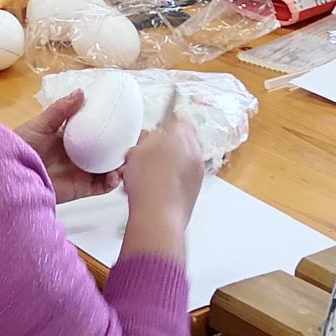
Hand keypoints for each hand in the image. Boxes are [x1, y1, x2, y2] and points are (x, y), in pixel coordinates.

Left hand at [18, 87, 123, 203]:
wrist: (11, 176)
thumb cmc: (22, 147)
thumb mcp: (40, 125)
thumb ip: (60, 110)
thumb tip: (81, 92)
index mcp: (74, 138)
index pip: (99, 131)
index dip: (115, 127)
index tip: (131, 120)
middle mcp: (82, 155)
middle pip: (109, 150)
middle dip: (126, 146)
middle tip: (139, 140)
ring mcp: (83, 172)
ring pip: (110, 169)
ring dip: (123, 164)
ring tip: (130, 158)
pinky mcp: (81, 189)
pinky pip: (102, 187)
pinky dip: (112, 182)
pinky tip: (115, 175)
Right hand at [120, 110, 205, 239]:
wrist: (159, 216)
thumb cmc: (147, 180)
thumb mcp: (138, 149)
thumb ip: (149, 137)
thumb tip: (155, 136)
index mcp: (183, 137)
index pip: (181, 119)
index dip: (166, 124)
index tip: (154, 133)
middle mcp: (195, 153)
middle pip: (181, 141)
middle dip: (163, 146)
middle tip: (145, 154)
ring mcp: (197, 173)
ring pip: (180, 160)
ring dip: (165, 163)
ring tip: (144, 174)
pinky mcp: (194, 190)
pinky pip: (181, 178)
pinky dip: (168, 179)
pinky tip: (151, 188)